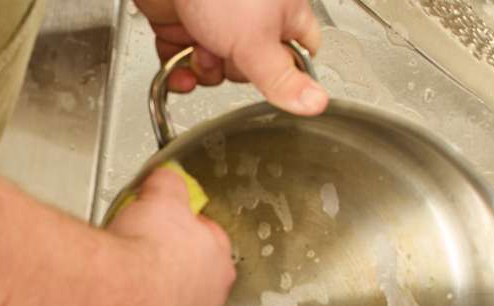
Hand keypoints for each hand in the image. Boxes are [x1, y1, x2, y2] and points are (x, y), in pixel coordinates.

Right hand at [98, 167, 234, 305]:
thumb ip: (168, 186)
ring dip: (152, 300)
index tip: (165, 228)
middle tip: (143, 256)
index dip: (184, 231)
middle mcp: (206, 304)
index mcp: (218, 263)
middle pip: (192, 280)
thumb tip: (166, 179)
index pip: (209, 242)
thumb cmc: (141, 253)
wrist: (113, 297)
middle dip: (170, 268)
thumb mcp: (161, 197)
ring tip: (126, 285)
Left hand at [134, 0, 326, 114]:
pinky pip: (183, 64)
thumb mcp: (257, 41)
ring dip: (205, 70)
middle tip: (230, 55)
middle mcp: (251, 18)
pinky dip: (178, 72)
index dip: (288, 74)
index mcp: (282, 14)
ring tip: (200, 50)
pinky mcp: (183, 27)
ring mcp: (216, 23)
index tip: (272, 82)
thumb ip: (282, 78)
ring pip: (216, 69)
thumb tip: (315, 103)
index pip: (299, 54)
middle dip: (235, 70)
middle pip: (252, 69)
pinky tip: (178, 70)